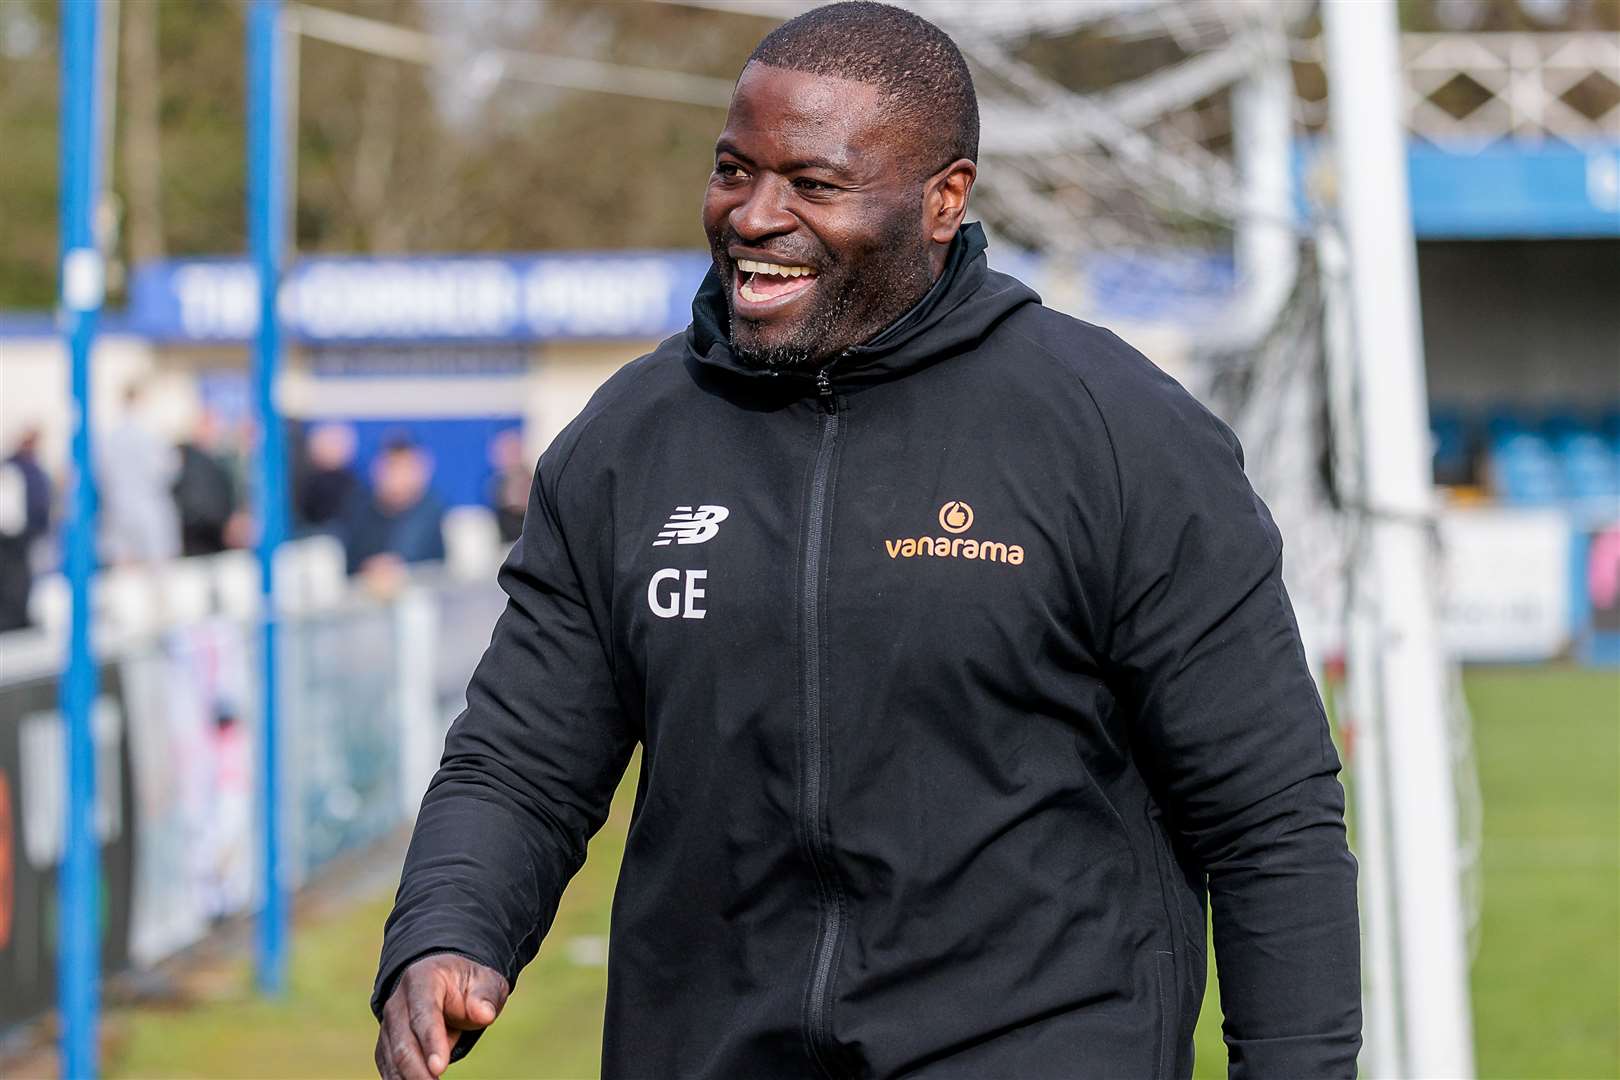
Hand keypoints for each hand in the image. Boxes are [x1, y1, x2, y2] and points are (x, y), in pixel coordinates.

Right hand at [375, 953, 508, 1079]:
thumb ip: (485, 996)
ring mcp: (389, 1023)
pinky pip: (389, 1066)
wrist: (448, 985)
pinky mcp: (387, 1043)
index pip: (424, 1013)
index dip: (431, 1041)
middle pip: (404, 1041)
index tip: (439, 1068)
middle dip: (417, 1069)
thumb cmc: (470, 986)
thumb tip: (484, 1014)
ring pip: (393, 1057)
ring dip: (409, 1077)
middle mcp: (398, 1001)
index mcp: (423, 979)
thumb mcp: (486, 982)